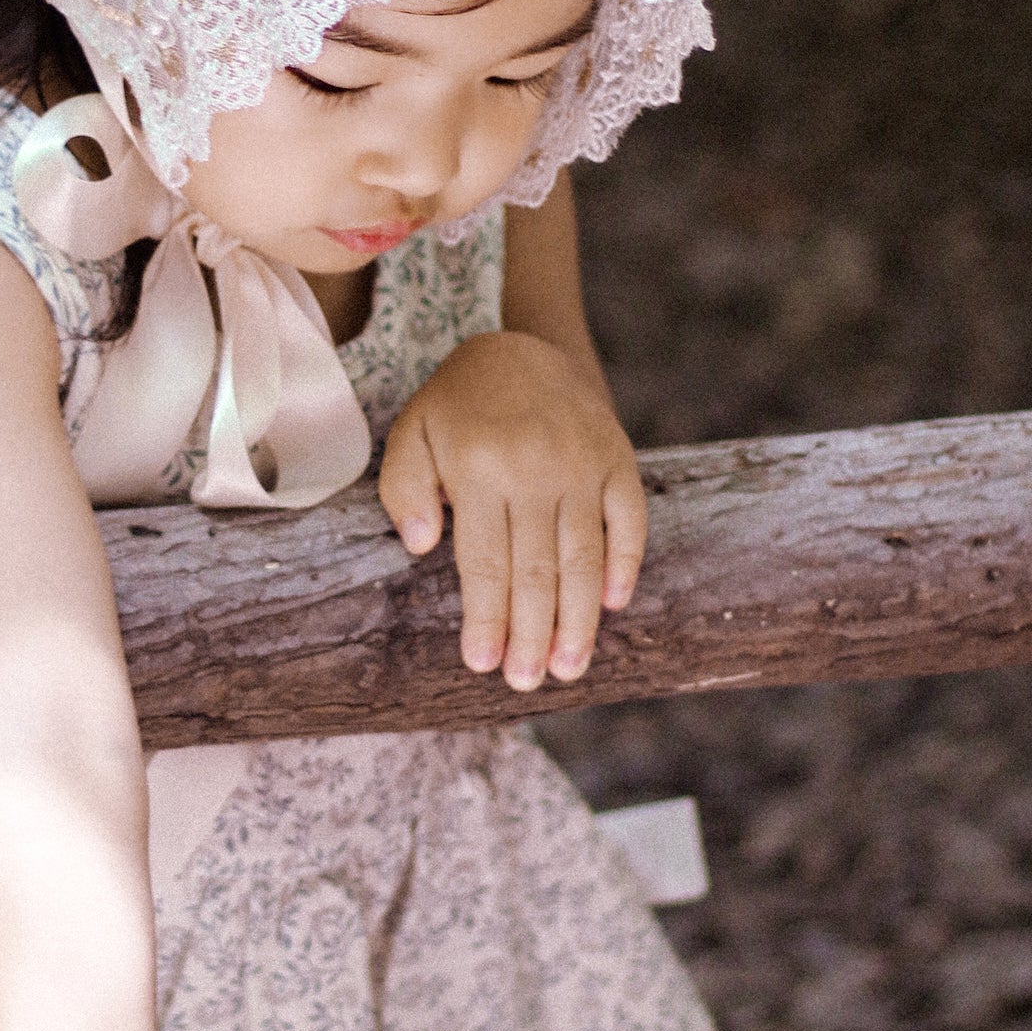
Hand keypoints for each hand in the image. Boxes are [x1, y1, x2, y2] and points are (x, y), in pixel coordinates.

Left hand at [378, 331, 645, 691]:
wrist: (523, 349)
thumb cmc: (458, 407)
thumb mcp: (411, 434)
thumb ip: (403, 489)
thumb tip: (420, 548)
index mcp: (479, 465)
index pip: (484, 561)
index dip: (485, 617)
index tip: (482, 663)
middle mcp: (535, 466)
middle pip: (535, 570)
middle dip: (531, 634)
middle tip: (526, 681)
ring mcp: (583, 463)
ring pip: (583, 557)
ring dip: (578, 619)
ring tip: (567, 667)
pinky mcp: (618, 458)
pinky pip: (628, 521)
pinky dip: (624, 565)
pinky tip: (612, 606)